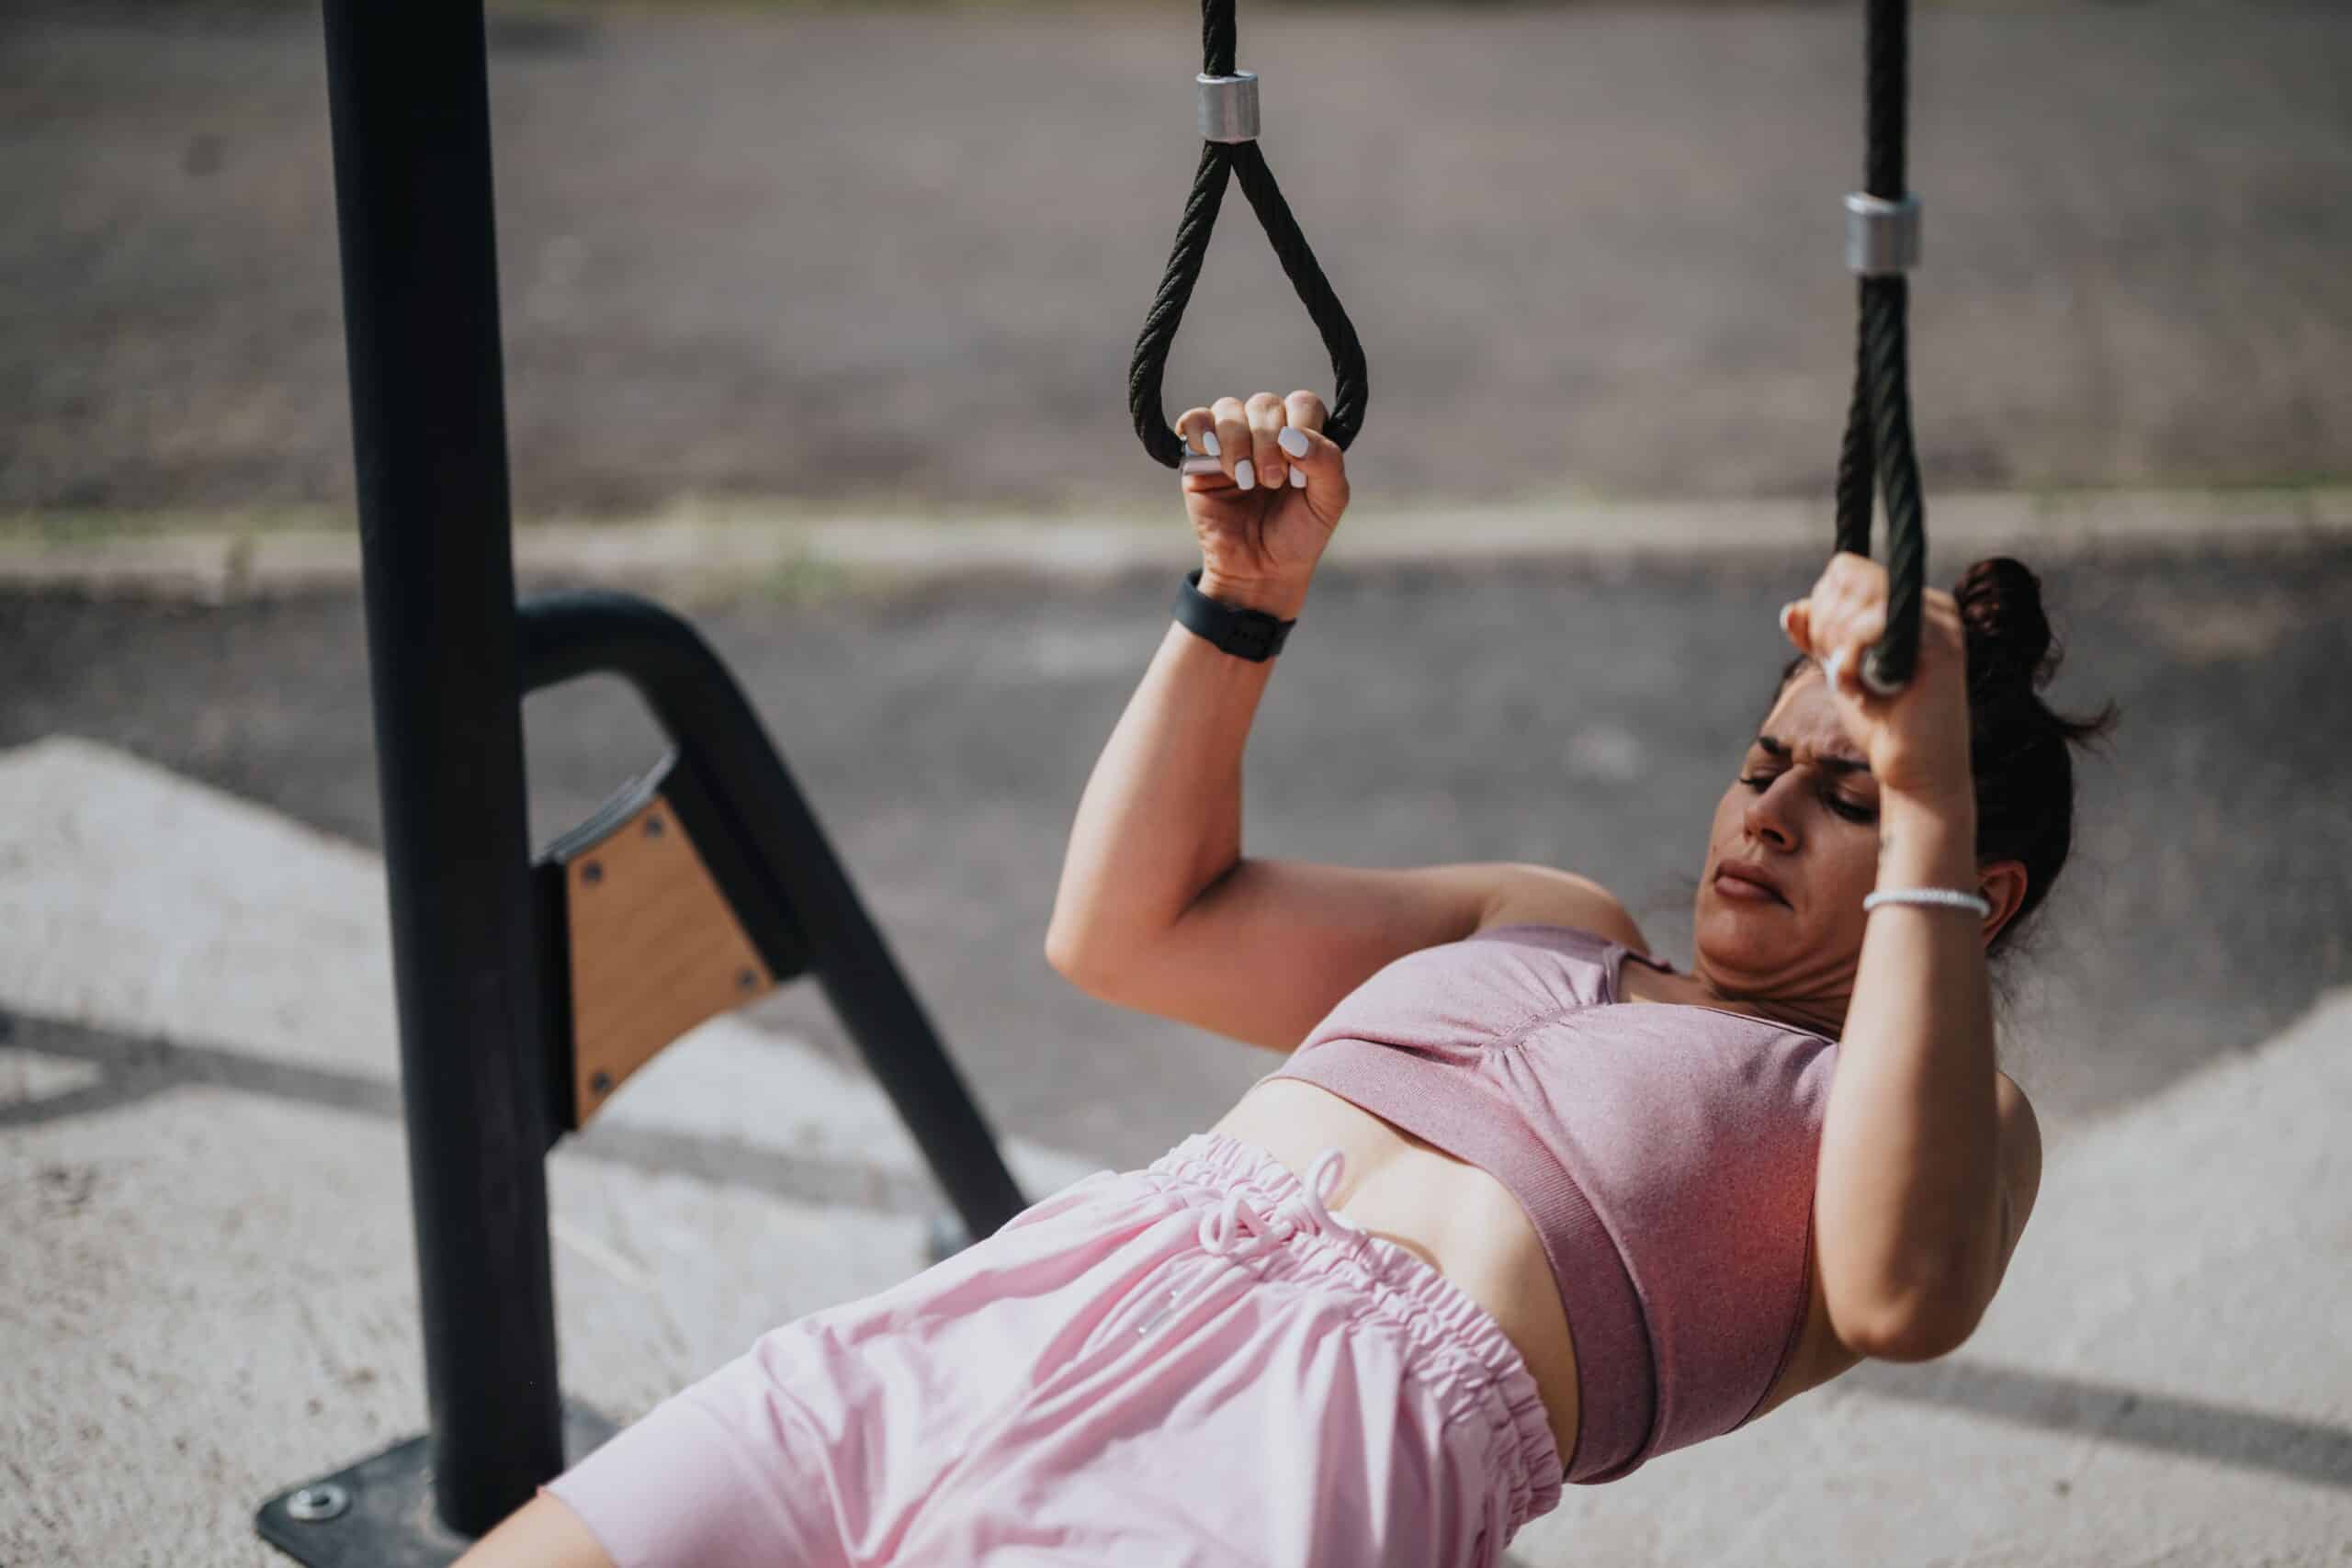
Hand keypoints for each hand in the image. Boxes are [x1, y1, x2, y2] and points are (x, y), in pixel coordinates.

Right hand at [1175, 389, 1349, 615]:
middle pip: (1264, 404)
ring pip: (1229, 409)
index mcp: (1301, 435)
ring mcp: (1231, 441)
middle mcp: (1266, 431)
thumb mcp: (1329, 502)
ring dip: (1237, 443)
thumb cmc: (1298, 535)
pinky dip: (1200, 430)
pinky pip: (1194, 420)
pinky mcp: (1199, 456)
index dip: (1300, 428)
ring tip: (1244, 480)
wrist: (1259, 571)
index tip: (1298, 473)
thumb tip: (1292, 435)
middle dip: (1268, 443)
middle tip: (1270, 482)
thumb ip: (1326, 462)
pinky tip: (1212, 455)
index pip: (1302, 403)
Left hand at [1780, 552, 1973, 802]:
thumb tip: (1792, 609)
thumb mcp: (1841, 671)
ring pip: (1856, 601)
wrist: (1917, 774)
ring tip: (1852, 683)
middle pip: (1847, 577)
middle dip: (1824, 626)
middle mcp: (1931, 606)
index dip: (1822, 606)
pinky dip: (1846, 662)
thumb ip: (1819, 638)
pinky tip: (1856, 688)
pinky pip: (1868, 628)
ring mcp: (1938, 624)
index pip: (1846, 569)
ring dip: (1835, 647)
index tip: (1828, 650)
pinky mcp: (1937, 650)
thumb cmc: (1883, 725)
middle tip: (1839, 670)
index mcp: (1912, 605)